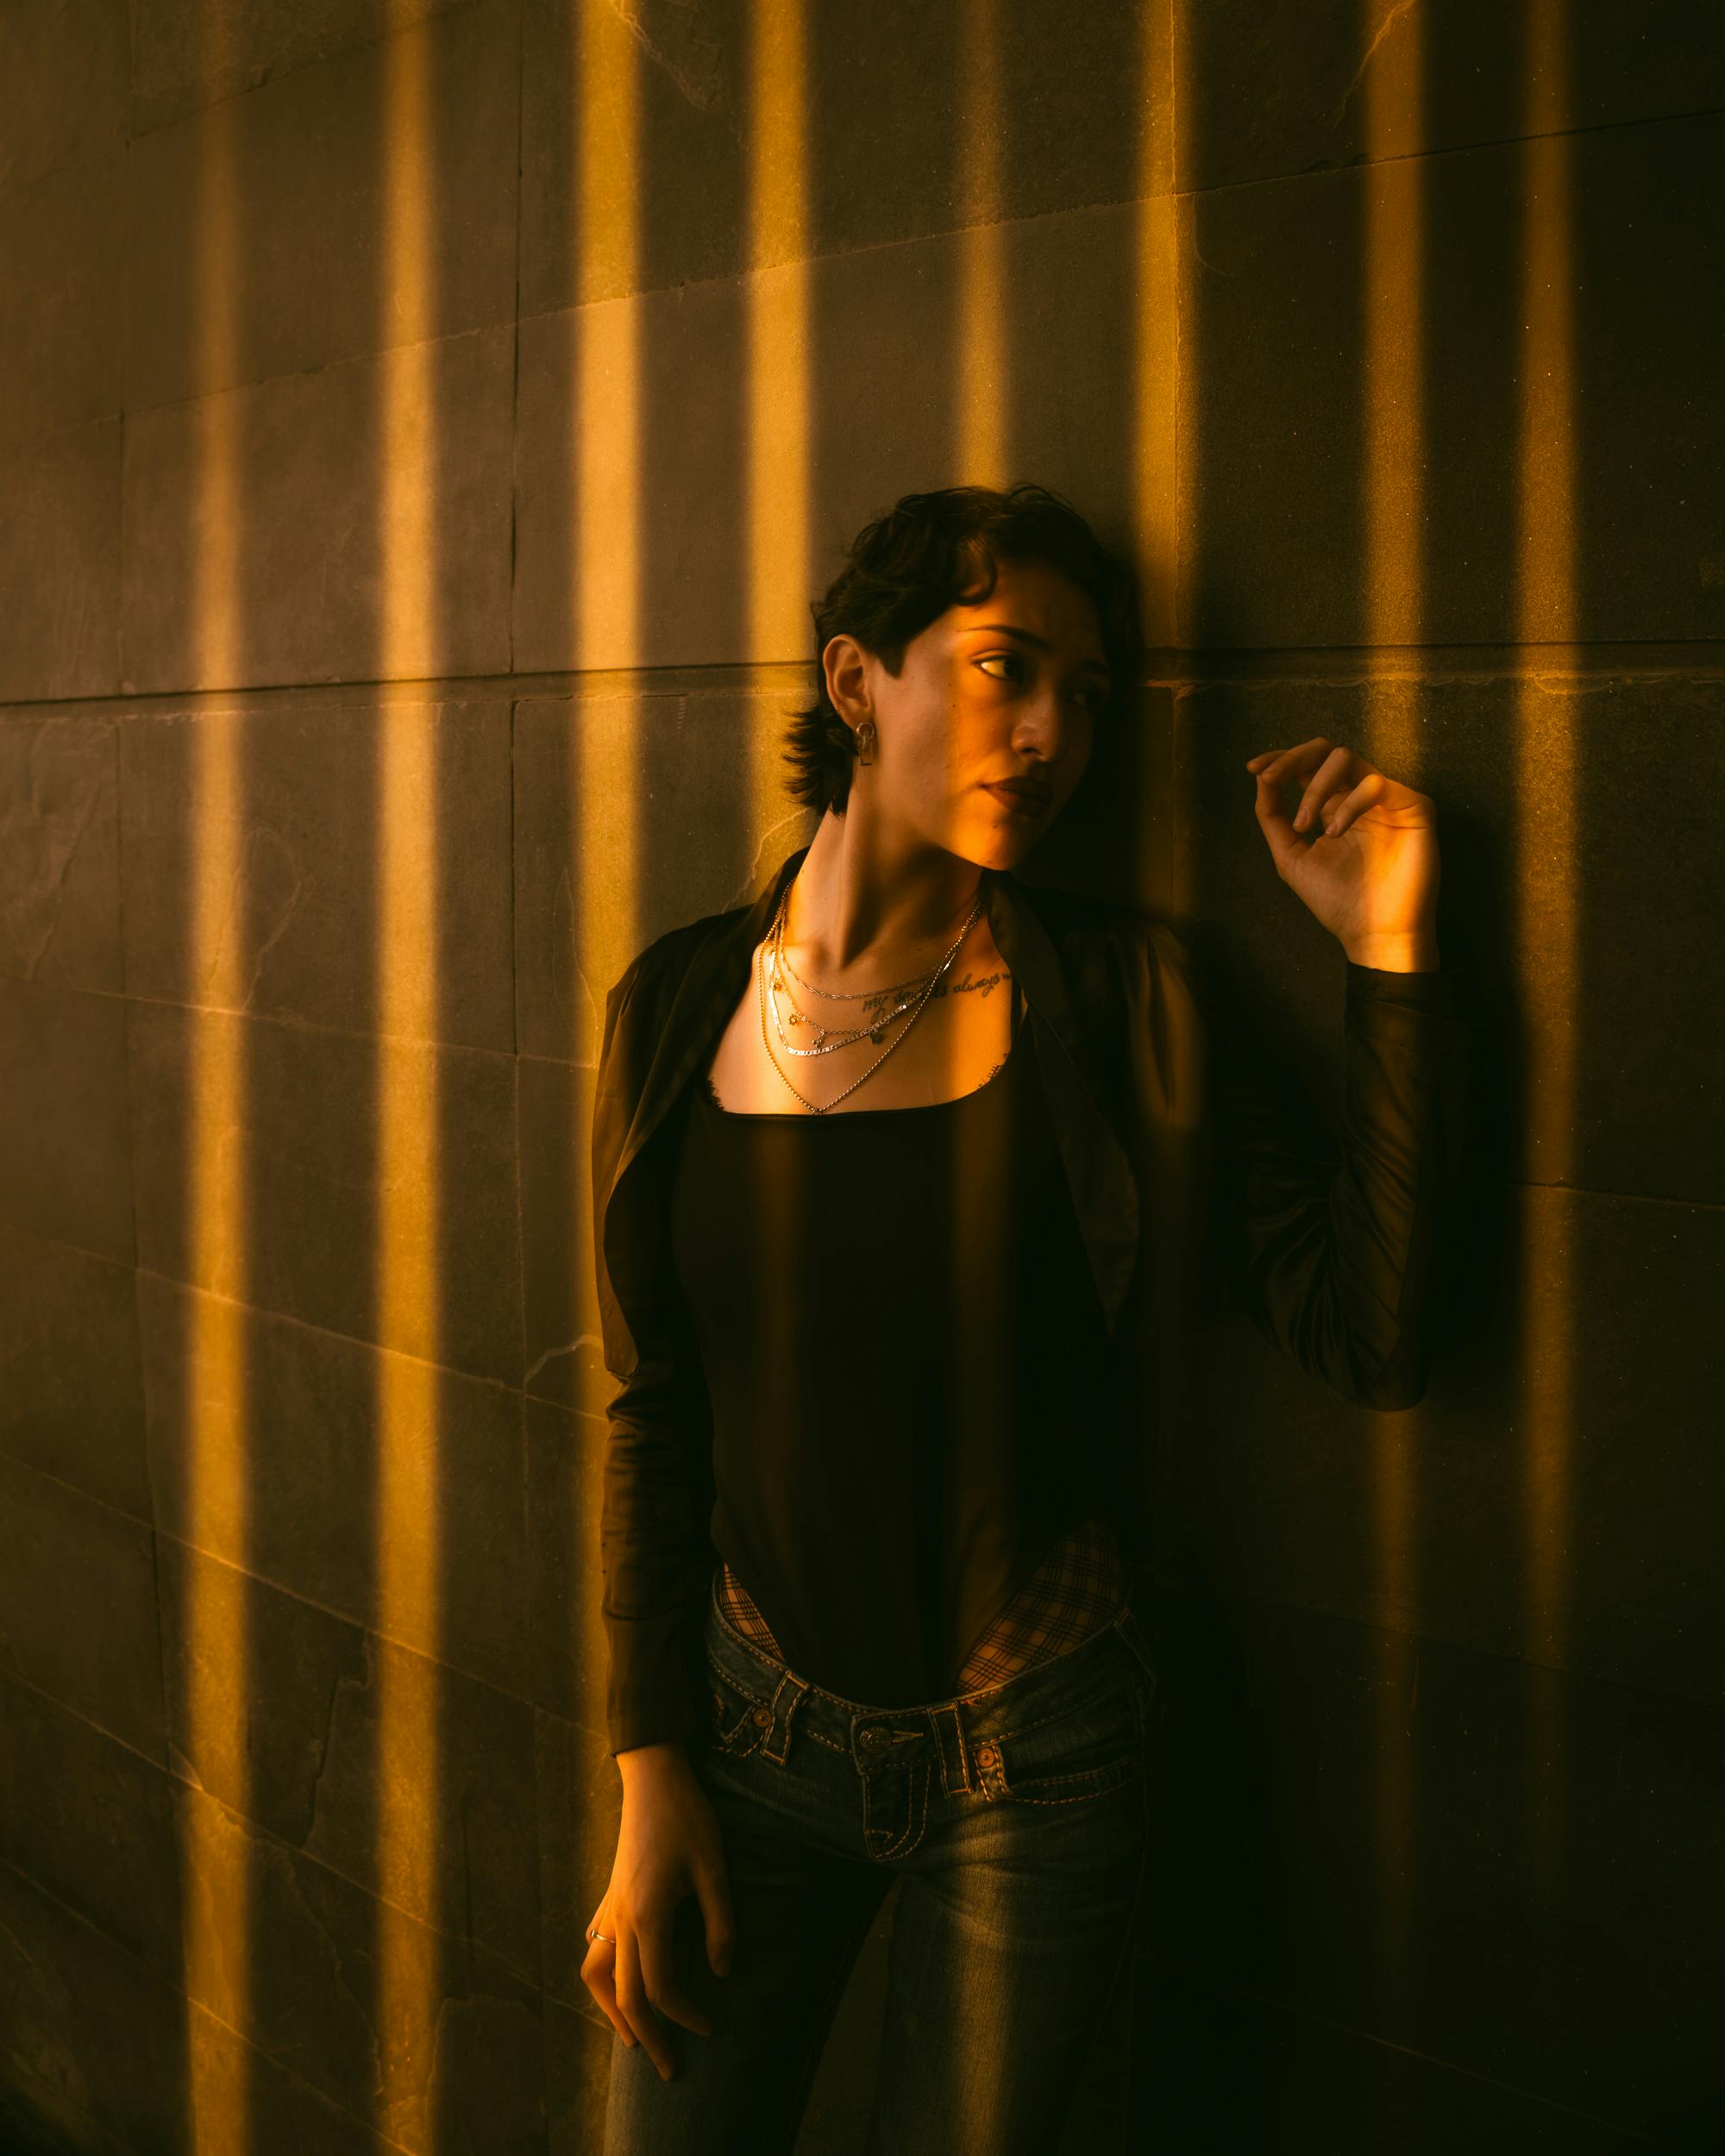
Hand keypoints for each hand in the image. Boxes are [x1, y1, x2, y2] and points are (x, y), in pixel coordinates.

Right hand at [582, 1742, 735, 2081]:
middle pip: (622, 1995)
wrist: (654, 1776)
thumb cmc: (688, 1817)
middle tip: (671, 2068)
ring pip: (595, 1976)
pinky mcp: (608, 1897)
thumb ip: (720, 1923)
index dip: (685, 2015)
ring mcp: (608, 1907)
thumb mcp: (715, 1868)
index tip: (711, 2028)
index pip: (659, 1986)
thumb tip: (722, 1972)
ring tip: (637, 2037)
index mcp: (646, 1913)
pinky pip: (594, 1951)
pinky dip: (603, 1981)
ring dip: (613, 2012)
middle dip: (648, 2036)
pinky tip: (620, 1985)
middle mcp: (619, 1917)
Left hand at [1246, 737, 1440, 966]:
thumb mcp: (1291, 856)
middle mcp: (1359, 797)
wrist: (1372, 932)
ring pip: (1347, 758)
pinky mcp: (1413, 806)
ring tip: (1305, 825)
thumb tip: (1260, 777)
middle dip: (1292, 758)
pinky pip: (1375, 783)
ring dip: (1315, 787)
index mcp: (1333, 806)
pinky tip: (1335, 832)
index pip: (1308, 767)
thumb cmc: (1336, 900)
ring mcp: (1387, 799)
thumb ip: (1273, 817)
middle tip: (1270, 778)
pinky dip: (1348, 804)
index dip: (1280, 759)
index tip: (1252, 768)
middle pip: (1326, 751)